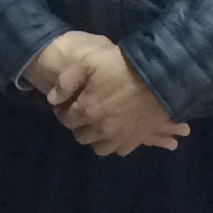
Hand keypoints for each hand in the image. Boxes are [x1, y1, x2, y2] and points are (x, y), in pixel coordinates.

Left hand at [40, 34, 187, 156]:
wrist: (159, 77)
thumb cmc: (120, 66)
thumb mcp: (88, 62)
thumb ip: (66, 81)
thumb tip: (53, 99)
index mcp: (85, 111)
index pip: (66, 119)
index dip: (64, 111)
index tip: (67, 103)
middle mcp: (100, 129)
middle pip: (81, 136)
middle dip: (79, 125)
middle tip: (84, 112)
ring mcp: (119, 137)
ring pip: (99, 147)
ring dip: (96, 137)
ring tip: (100, 123)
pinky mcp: (135, 139)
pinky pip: (120, 150)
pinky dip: (115, 143)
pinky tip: (116, 131)